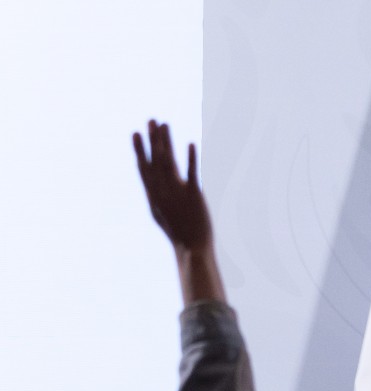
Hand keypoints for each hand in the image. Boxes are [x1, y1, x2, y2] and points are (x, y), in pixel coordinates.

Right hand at [133, 120, 211, 251]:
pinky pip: (192, 173)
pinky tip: (191, 143)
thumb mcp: (161, 213)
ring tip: (165, 124)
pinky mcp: (194, 195)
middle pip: (155, 160)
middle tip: (151, 120)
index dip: (140, 149)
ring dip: (167, 142)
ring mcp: (176, 192)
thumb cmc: (177, 232)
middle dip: (152, 140)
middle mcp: (161, 191)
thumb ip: (157, 197)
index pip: (144, 168)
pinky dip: (191, 158)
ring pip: (168, 162)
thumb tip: (153, 185)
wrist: (191, 247)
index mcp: (153, 195)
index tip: (135, 133)